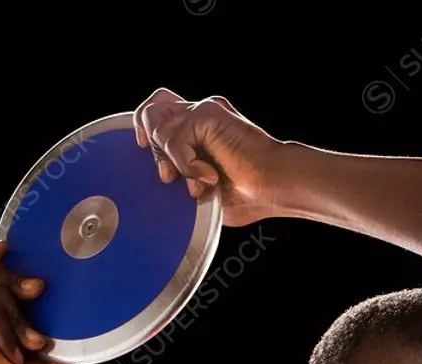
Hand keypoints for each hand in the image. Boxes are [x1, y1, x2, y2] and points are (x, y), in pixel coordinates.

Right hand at [0, 241, 78, 363]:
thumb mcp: (60, 338)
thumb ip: (54, 311)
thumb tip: (62, 283)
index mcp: (8, 314)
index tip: (9, 245)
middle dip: (15, 273)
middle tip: (39, 289)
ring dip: (20, 315)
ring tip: (37, 341)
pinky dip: (10, 334)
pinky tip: (17, 356)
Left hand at [134, 88, 283, 226]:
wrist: (275, 186)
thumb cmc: (250, 194)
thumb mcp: (204, 190)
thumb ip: (182, 179)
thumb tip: (163, 185)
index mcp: (201, 129)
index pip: (160, 115)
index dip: (146, 134)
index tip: (152, 160)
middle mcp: (200, 114)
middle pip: (151, 111)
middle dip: (153, 150)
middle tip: (172, 177)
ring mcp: (203, 111)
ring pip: (156, 122)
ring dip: (169, 159)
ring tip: (195, 181)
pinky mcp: (207, 113)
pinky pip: (175, 138)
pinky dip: (186, 165)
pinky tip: (207, 178)